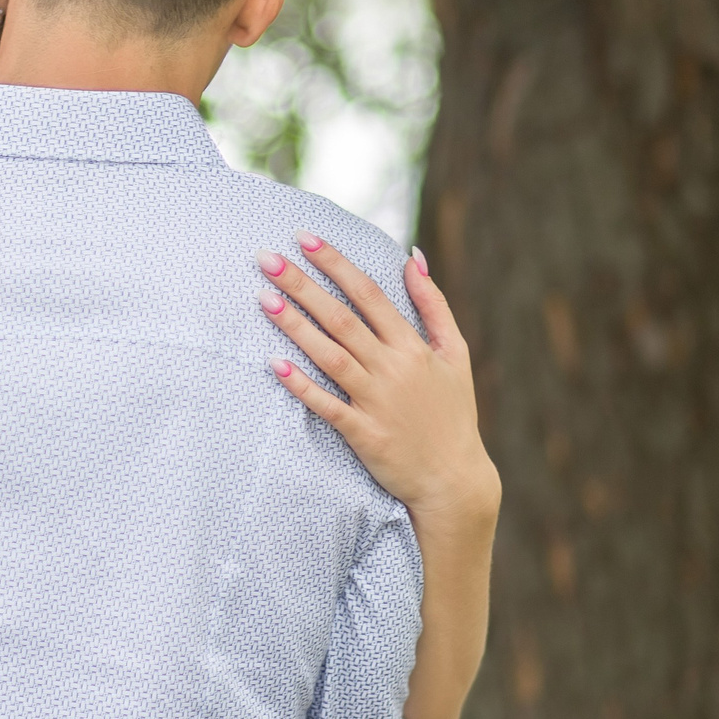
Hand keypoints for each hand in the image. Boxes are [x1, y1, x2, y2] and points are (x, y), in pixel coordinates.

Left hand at [256, 238, 500, 524]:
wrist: (454, 481)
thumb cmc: (453, 413)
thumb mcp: (455, 354)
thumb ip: (434, 305)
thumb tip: (413, 257)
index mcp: (413, 346)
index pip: (369, 294)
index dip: (336, 264)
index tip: (304, 238)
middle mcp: (393, 368)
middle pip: (342, 318)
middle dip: (304, 285)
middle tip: (267, 258)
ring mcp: (377, 401)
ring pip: (331, 356)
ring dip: (296, 326)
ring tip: (263, 298)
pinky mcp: (363, 433)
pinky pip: (327, 405)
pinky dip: (302, 386)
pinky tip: (274, 364)